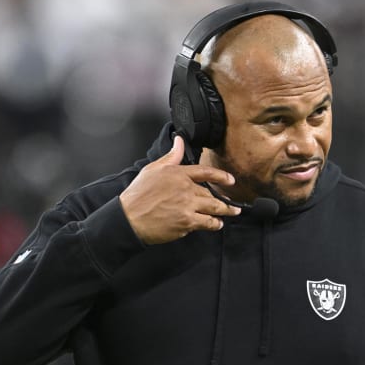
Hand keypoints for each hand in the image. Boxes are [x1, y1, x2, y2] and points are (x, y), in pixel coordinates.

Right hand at [120, 136, 240, 243]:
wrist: (129, 218)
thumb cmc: (138, 195)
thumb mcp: (152, 169)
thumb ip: (171, 156)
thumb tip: (179, 140)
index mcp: (178, 174)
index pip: (205, 172)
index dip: (221, 176)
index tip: (231, 180)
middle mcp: (186, 189)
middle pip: (212, 194)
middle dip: (225, 201)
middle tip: (234, 205)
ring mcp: (188, 206)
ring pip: (214, 208)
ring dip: (224, 212)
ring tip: (230, 213)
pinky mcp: (187, 222)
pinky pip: (207, 223)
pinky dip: (214, 224)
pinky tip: (216, 224)